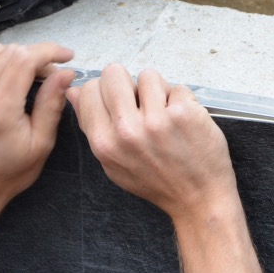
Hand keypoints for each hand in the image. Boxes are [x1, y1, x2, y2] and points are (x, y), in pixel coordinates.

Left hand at [0, 42, 73, 211]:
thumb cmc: (6, 173)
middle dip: (35, 56)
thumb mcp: (40, 145)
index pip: (25, 59)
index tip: (66, 56)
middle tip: (48, 75)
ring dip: (13, 56)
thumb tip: (65, 74)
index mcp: (0, 109)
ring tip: (26, 75)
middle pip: (9, 52)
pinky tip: (2, 76)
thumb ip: (51, 104)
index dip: (50, 51)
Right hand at [68, 65, 238, 222]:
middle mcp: (126, 131)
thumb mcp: (114, 163)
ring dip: (158, 92)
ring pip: (148, 76)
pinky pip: (177, 87)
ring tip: (165, 115)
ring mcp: (156, 120)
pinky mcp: (183, 113)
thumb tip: (74, 91)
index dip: (106, 91)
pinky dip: (183, 101)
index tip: (119, 101)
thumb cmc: (158, 183)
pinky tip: (184, 122)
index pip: (89, 90)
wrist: (198, 199)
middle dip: (128, 83)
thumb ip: (92, 126)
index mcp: (104, 143)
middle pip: (113, 73)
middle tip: (142, 103)